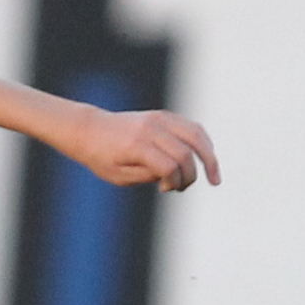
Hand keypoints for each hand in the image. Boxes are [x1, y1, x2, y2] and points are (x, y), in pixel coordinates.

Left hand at [74, 107, 218, 191]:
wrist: (89, 130)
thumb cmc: (101, 157)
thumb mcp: (120, 176)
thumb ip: (149, 176)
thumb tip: (175, 176)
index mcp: (136, 145)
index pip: (169, 166)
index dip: (173, 183)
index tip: (163, 189)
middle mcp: (150, 128)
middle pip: (185, 153)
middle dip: (190, 175)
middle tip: (182, 188)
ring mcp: (159, 119)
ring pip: (196, 135)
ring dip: (209, 158)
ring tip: (214, 177)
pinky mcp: (164, 116)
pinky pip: (192, 127)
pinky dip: (203, 143)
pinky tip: (207, 158)